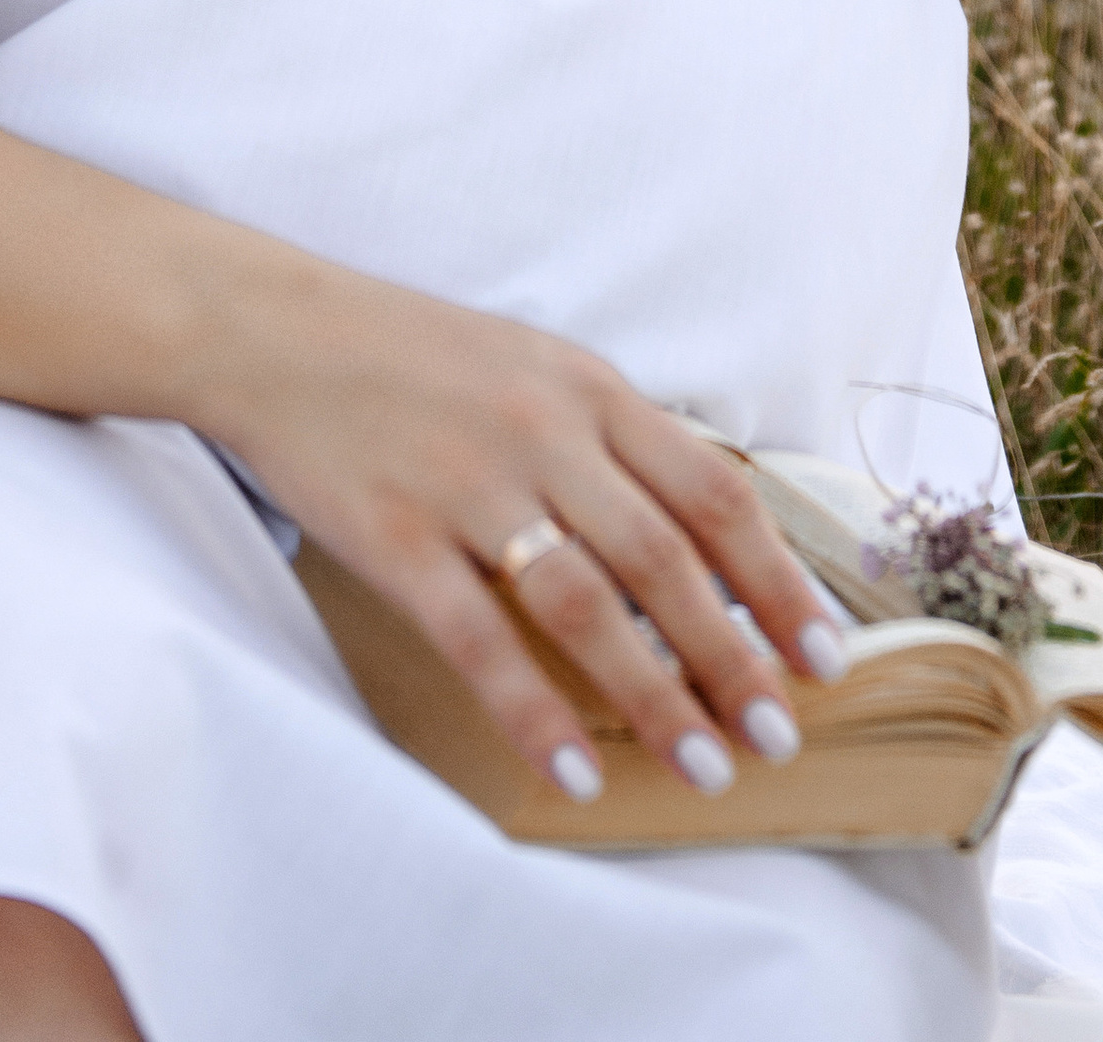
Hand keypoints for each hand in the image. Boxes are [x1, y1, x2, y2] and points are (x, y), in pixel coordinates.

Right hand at [207, 261, 840, 804]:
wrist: (275, 330)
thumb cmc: (418, 356)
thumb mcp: (537, 368)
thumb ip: (614, 442)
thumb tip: (702, 542)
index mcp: (591, 390)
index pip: (715, 495)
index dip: (779, 581)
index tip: (827, 654)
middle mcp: (546, 434)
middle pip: (667, 561)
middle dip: (735, 658)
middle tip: (779, 737)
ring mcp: (471, 485)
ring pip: (588, 605)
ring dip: (656, 696)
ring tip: (704, 769)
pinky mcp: (397, 535)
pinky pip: (478, 639)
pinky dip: (534, 712)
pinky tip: (574, 772)